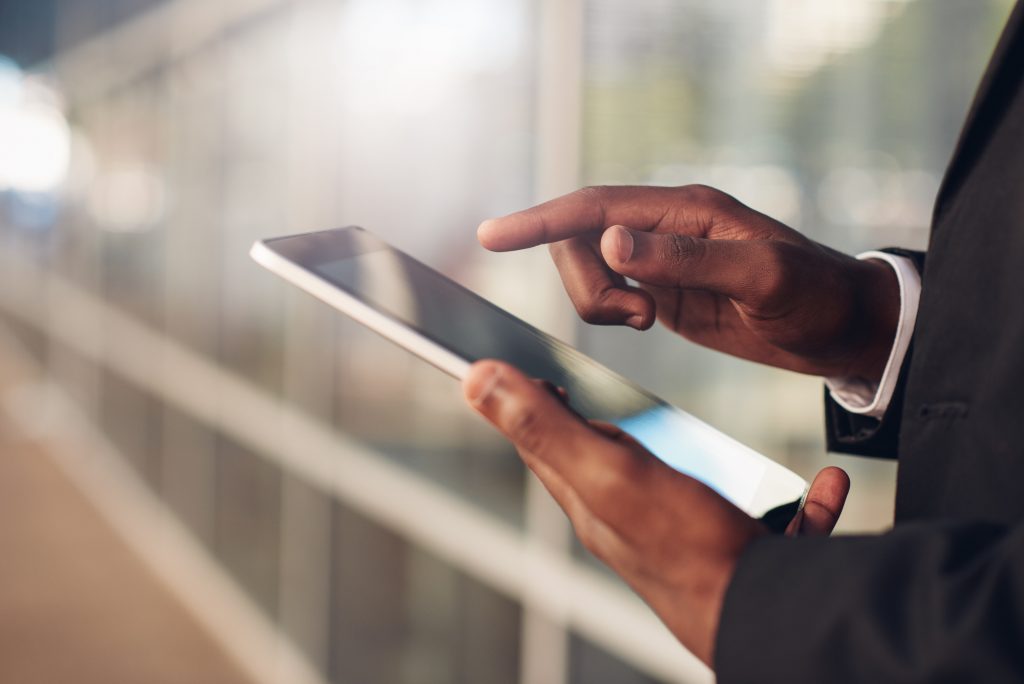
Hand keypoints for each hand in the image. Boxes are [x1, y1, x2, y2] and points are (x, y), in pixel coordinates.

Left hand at [463, 360, 848, 665]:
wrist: (769, 620)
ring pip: (695, 492)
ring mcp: (696, 540)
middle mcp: (639, 523)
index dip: (531, 404)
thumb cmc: (686, 549)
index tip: (528, 368)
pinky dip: (802, 503)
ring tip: (707, 446)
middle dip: (608, 429)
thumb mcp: (607, 472)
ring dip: (706, 465)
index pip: (548, 446)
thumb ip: (545, 427)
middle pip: (613, 466)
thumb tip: (475, 381)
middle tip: (601, 396)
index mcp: (597, 501)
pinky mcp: (754, 554)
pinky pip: (779, 521)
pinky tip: (826, 487)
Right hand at [478, 185, 899, 381]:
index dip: (540, 220)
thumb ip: (684, 261)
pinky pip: (608, 295)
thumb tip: (611, 245)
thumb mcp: (758, 277)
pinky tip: (649, 322)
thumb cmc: (813, 295)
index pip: (595, 208)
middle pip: (579, 241)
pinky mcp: (661, 291)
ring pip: (588, 271)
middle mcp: (663, 229)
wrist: (839, 327)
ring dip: (599, 303)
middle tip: (637, 318)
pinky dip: (610, 313)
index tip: (493, 236)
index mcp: (683, 211)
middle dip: (586, 284)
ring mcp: (659, 261)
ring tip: (649, 321)